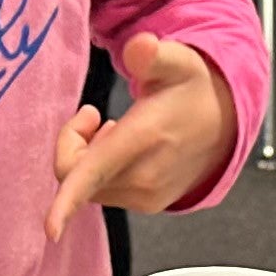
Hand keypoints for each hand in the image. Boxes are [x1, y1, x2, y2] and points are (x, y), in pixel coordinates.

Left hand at [46, 34, 238, 239]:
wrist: (226, 124)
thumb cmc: (194, 90)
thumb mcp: (179, 61)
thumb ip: (154, 55)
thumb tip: (140, 46)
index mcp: (144, 140)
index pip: (93, 174)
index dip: (65, 203)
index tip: (49, 229)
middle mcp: (144, 177)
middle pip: (76, 176)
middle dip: (72, 143)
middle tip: (92, 114)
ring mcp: (146, 196)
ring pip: (87, 186)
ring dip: (87, 157)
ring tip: (113, 127)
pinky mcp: (148, 205)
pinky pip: (103, 192)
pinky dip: (100, 171)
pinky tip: (122, 147)